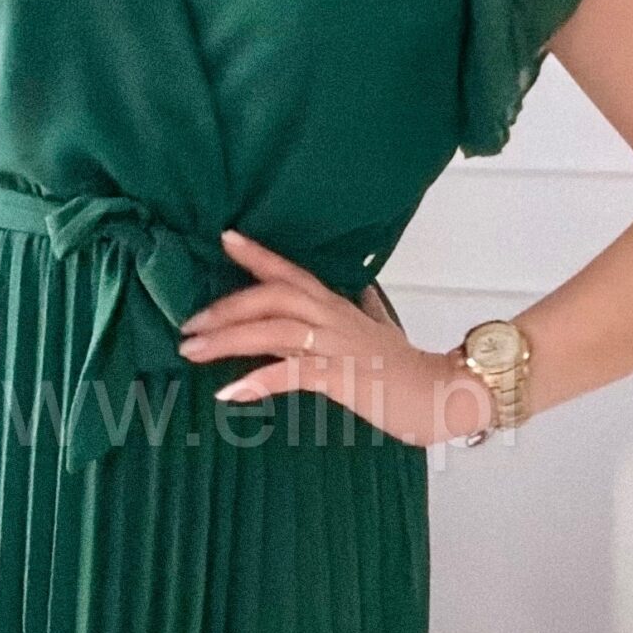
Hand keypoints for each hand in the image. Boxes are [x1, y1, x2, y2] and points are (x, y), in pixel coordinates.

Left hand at [176, 226, 495, 448]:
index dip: (258, 255)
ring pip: (274, 330)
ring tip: (192, 351)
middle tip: (187, 325)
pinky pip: (293, 373)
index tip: (225, 237)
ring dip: (229, 339)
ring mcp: (338, 345)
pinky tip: (230, 390)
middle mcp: (334, 318)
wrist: (445, 395)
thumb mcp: (383, 331)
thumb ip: (367, 309)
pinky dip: (259, 379)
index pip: (292, 272)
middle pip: (272, 297)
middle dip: (225, 307)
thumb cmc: (410, 370)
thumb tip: (362, 292)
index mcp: (338, 307)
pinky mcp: (343, 377)